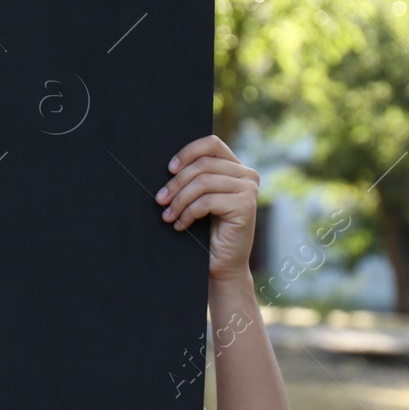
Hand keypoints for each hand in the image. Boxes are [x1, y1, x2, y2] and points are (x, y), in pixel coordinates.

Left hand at [154, 135, 259, 281]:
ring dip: (179, 200)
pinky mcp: (245, 206)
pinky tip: (180, 225)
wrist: (222, 264)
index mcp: (236, 168)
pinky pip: (206, 201)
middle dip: (176, 183)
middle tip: (160, 200)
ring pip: (202, 182)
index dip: (187, 153)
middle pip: (203, 165)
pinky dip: (188, 213)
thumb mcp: (200, 199)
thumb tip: (169, 166)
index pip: (211, 144)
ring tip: (168, 215)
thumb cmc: (207, 232)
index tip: (169, 169)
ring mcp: (248, 190)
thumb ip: (195, 179)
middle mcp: (247, 175)